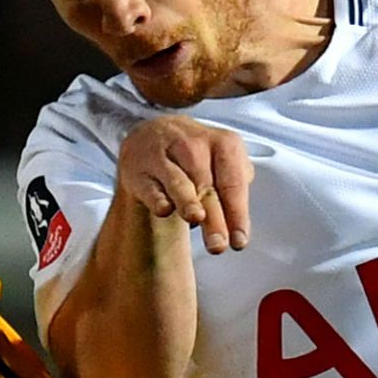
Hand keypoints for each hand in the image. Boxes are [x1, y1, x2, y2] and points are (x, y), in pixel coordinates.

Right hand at [117, 116, 253, 253]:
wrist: (153, 133)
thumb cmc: (196, 156)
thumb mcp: (223, 163)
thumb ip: (235, 189)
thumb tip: (238, 223)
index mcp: (224, 144)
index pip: (234, 183)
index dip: (238, 214)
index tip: (239, 241)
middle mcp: (193, 146)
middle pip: (208, 188)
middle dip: (215, 218)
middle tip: (219, 245)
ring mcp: (163, 156)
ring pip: (178, 182)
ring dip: (188, 201)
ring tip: (196, 218)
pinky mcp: (138, 170)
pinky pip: (150, 187)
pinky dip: (157, 198)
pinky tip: (164, 209)